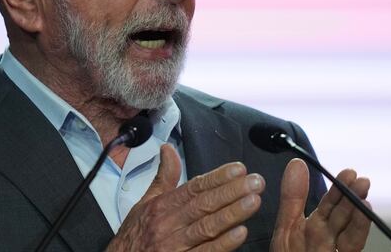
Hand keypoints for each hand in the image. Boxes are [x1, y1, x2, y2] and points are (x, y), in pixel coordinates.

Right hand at [107, 144, 264, 251]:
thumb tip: (168, 149)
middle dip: (231, 192)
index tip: (238, 169)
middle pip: (203, 204)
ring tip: (253, 201)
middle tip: (256, 182)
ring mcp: (175, 246)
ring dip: (232, 214)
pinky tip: (240, 233)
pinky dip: (223, 244)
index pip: (193, 188)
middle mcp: (168, 224)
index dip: (217, 178)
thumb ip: (163, 177)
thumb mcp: (145, 203)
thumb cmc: (134, 236)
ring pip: (207, 227)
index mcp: (162, 206)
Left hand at [270, 159, 371, 251]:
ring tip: (364, 197)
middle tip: (360, 180)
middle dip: (351, 199)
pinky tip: (362, 217)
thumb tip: (297, 164)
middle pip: (343, 219)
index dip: (338, 190)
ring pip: (350, 236)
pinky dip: (357, 233)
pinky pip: (351, 248)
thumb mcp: (286, 230)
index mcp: (314, 231)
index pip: (330, 208)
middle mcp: (328, 243)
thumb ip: (293, 199)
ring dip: (358, 217)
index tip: (350, 172)